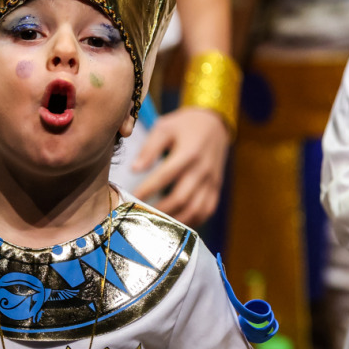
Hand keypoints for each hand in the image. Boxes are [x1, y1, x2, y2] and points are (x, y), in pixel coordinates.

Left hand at [131, 107, 230, 225]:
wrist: (214, 123)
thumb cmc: (183, 125)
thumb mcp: (164, 128)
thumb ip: (149, 148)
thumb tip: (134, 169)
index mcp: (189, 152)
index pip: (165, 176)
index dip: (147, 189)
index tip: (132, 198)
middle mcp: (202, 169)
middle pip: (181, 198)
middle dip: (159, 210)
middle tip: (142, 215)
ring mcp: (212, 181)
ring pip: (195, 209)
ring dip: (175, 220)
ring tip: (157, 223)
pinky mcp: (216, 187)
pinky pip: (207, 210)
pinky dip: (192, 221)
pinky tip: (177, 224)